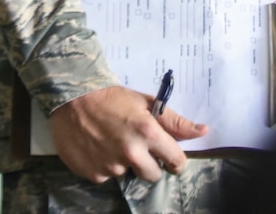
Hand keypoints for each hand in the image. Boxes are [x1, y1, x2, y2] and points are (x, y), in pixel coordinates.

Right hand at [48, 85, 209, 183]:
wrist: (72, 98)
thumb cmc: (113, 98)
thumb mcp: (147, 103)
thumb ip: (175, 122)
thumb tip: (203, 132)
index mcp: (148, 133)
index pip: (176, 161)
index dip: (176, 161)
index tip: (171, 158)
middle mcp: (131, 153)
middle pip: (154, 176)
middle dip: (151, 165)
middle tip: (140, 148)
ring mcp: (110, 166)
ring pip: (128, 174)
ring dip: (125, 163)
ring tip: (114, 141)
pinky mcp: (92, 174)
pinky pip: (106, 176)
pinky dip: (105, 165)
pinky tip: (99, 147)